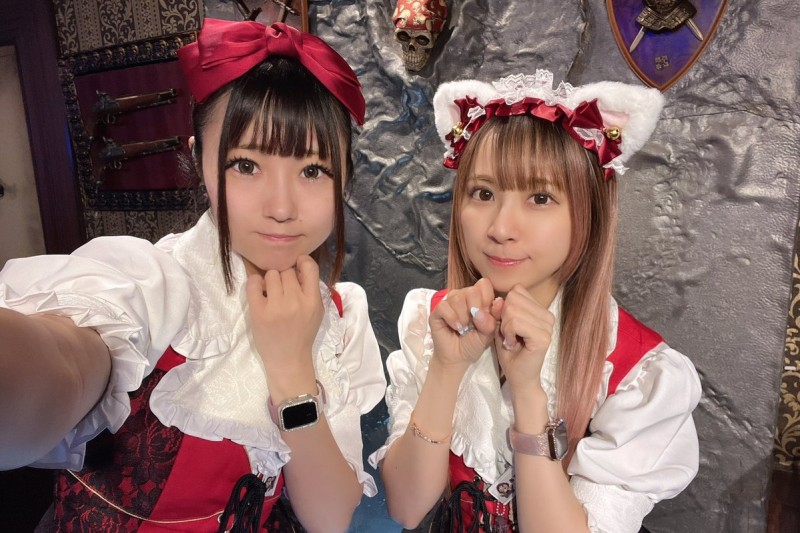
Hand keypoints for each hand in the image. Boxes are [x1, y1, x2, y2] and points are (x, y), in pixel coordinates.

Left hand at [246, 255, 322, 381]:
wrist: (288, 359)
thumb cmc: (303, 334)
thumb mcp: (316, 311)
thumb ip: (310, 290)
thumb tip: (297, 265)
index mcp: (313, 301)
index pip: (310, 267)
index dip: (302, 262)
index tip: (297, 267)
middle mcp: (295, 302)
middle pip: (287, 271)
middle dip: (284, 278)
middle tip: (283, 291)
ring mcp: (276, 307)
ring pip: (271, 274)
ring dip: (271, 281)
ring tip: (272, 294)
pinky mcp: (258, 312)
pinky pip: (253, 283)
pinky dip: (255, 283)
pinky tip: (260, 292)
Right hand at [429, 278, 501, 371]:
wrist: (459, 358)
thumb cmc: (474, 343)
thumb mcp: (488, 333)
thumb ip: (493, 318)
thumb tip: (498, 302)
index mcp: (477, 298)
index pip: (484, 284)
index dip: (487, 298)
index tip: (486, 315)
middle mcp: (462, 296)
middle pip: (471, 290)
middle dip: (476, 308)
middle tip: (474, 323)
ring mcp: (449, 302)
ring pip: (457, 297)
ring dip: (463, 316)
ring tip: (464, 327)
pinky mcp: (436, 311)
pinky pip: (443, 306)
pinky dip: (452, 318)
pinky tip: (456, 327)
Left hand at [494, 284, 554, 392]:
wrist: (518, 378)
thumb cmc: (510, 352)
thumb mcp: (501, 325)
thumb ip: (499, 310)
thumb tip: (498, 299)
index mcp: (540, 310)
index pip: (517, 290)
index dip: (504, 307)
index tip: (508, 326)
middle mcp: (548, 315)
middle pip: (513, 298)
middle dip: (503, 317)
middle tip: (509, 335)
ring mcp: (548, 326)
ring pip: (512, 310)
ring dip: (505, 327)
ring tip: (511, 340)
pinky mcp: (543, 337)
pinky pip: (515, 322)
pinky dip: (508, 333)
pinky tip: (512, 344)